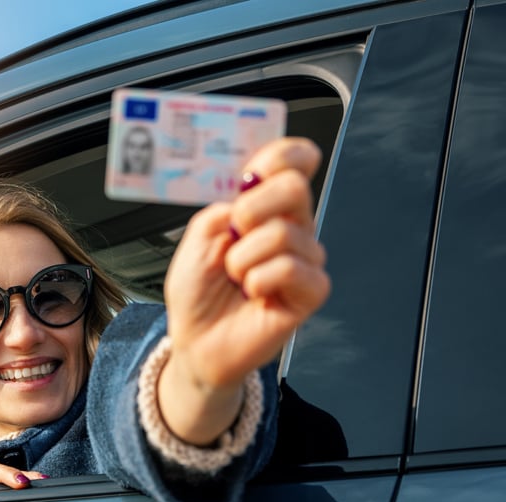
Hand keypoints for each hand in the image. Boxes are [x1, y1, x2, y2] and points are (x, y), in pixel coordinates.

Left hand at [161, 137, 329, 442]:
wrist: (196, 341)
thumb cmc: (198, 293)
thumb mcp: (195, 239)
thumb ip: (219, 208)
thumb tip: (246, 192)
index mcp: (265, 207)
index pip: (293, 162)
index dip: (281, 154)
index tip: (254, 170)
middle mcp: (291, 226)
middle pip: (295, 187)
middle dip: (251, 208)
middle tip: (232, 236)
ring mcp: (304, 258)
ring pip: (284, 233)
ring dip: (243, 258)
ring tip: (235, 277)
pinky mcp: (311, 291)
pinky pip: (292, 269)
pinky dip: (259, 280)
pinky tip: (252, 293)